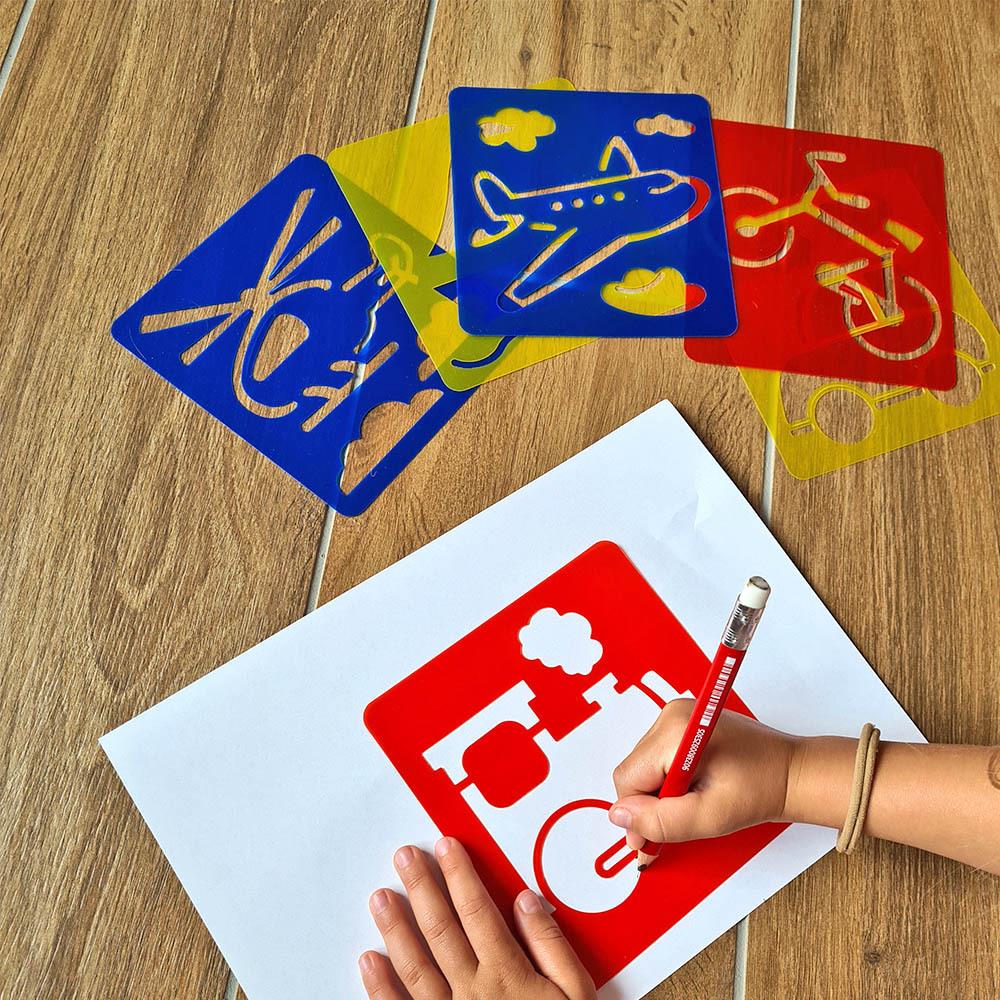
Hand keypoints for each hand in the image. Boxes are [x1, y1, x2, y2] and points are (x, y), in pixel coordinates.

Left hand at [360, 837, 595, 999]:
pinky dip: (380, 986)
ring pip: (415, 966)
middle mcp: (473, 993)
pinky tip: (369, 960)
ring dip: (395, 928)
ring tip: (380, 897)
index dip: (460, 875)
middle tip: (404, 857)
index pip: (477, 912)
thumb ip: (552, 948)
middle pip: (441, 930)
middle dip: (421, 888)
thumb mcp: (578, 997)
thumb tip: (527, 901)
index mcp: (508, 976)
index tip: (446, 846)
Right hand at [609, 698, 796, 847]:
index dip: (638, 814)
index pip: (628, 778)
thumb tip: (619, 817)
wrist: (790, 772)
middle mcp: (670, 714)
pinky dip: (668, 778)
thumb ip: (661, 821)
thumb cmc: (759, 790)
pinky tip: (694, 787)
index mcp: (676, 732)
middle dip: (651, 802)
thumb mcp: (710, 817)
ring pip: (643, 765)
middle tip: (683, 820)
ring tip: (695, 800)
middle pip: (633, 770)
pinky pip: (656, 756)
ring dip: (660, 791)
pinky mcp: (682, 721)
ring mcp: (675, 714)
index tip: (654, 838)